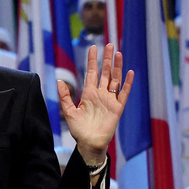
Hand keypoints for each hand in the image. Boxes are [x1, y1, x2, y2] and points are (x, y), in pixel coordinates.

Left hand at [58, 44, 134, 165]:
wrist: (90, 143)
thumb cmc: (79, 129)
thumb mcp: (69, 111)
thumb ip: (65, 96)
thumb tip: (58, 80)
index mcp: (88, 93)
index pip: (92, 72)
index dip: (92, 60)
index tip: (93, 47)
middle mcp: (100, 94)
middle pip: (105, 72)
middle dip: (106, 59)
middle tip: (109, 45)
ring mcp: (110, 100)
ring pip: (115, 79)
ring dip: (117, 67)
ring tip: (118, 54)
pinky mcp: (118, 108)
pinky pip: (124, 93)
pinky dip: (127, 83)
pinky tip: (129, 72)